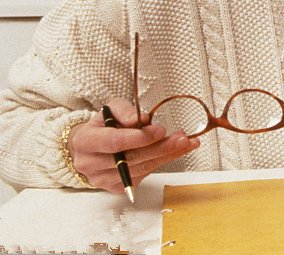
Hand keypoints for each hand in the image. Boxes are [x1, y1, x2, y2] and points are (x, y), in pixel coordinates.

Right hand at [67, 97, 199, 194]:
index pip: (114, 142)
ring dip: (166, 155)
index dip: (139, 138)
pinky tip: (175, 151)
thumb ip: (125, 111)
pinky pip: (143, 175)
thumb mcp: (110, 110)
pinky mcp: (116, 187)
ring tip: (185, 143)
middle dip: (160, 148)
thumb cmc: (103, 126)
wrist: (89, 147)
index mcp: (86, 142)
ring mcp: (102, 179)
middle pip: (131, 158)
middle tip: (182, 138)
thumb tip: (142, 119)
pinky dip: (161, 162)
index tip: (160, 130)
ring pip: (140, 168)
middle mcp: (91, 164)